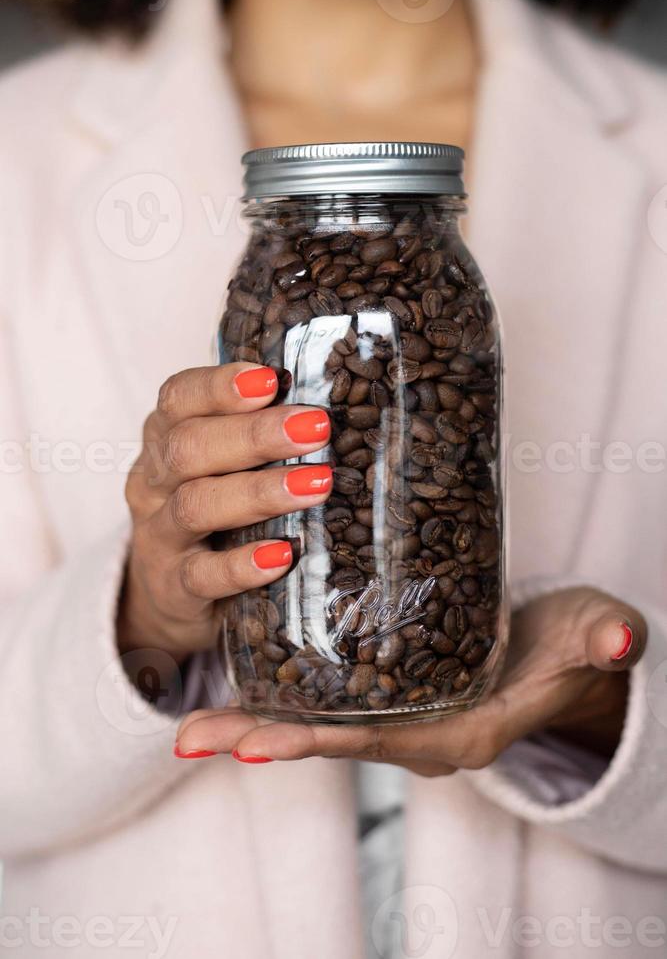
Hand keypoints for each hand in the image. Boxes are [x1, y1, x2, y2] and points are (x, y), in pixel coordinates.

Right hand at [118, 364, 331, 663]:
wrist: (169, 595)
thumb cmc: (212, 513)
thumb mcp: (219, 468)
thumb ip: (254, 436)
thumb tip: (326, 409)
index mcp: (164, 439)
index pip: (178, 398)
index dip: (220, 386)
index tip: (271, 379)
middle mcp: (154, 482)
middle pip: (189, 448)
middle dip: (254, 435)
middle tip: (315, 428)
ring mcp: (159, 537)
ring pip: (196, 505)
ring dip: (259, 492)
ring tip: (316, 485)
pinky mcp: (173, 588)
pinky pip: (203, 575)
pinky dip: (243, 565)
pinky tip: (283, 555)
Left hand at [175, 587, 645, 771]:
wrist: (568, 652)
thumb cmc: (575, 648)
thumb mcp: (593, 637)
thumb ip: (603, 640)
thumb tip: (617, 641)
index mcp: (458, 732)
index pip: (379, 738)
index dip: (319, 739)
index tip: (257, 743)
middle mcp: (419, 731)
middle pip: (330, 734)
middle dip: (261, 735)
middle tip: (188, 734)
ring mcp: (401, 711)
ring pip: (320, 715)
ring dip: (257, 712)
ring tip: (189, 712)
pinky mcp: (391, 681)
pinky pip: (328, 692)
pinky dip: (283, 687)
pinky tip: (240, 664)